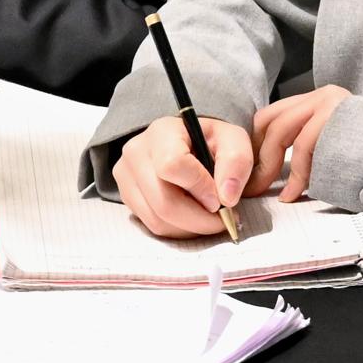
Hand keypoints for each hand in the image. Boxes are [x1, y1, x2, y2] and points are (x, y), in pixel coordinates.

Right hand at [112, 112, 254, 236]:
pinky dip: (177, 230)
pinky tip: (191, 216)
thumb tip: (227, 198)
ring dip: (190, 228)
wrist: (188, 144)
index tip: (221, 198)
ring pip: (157, 220)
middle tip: (222, 220)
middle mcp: (136, 152)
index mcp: (162, 132)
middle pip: (164, 202)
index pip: (173, 165)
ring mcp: (126, 176)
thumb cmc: (211, 142)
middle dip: (199, 220)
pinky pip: (151, 225)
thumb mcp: (233, 140)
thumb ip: (237, 162)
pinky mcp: (126, 196)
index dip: (200, 188)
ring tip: (208, 217)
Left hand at [249, 87, 348, 200]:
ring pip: (280, 132)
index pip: (273, 115)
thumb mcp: (334, 143)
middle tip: (251, 186)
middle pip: (270, 121)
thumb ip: (307, 143)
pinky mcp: (336, 118)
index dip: (255, 143)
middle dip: (256, 156)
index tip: (249, 170)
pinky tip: (293, 193)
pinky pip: (303, 148)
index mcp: (317, 100)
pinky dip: (294, 176)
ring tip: (269, 192)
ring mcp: (329, 104)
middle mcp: (321, 96)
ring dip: (269, 168)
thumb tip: (272, 168)